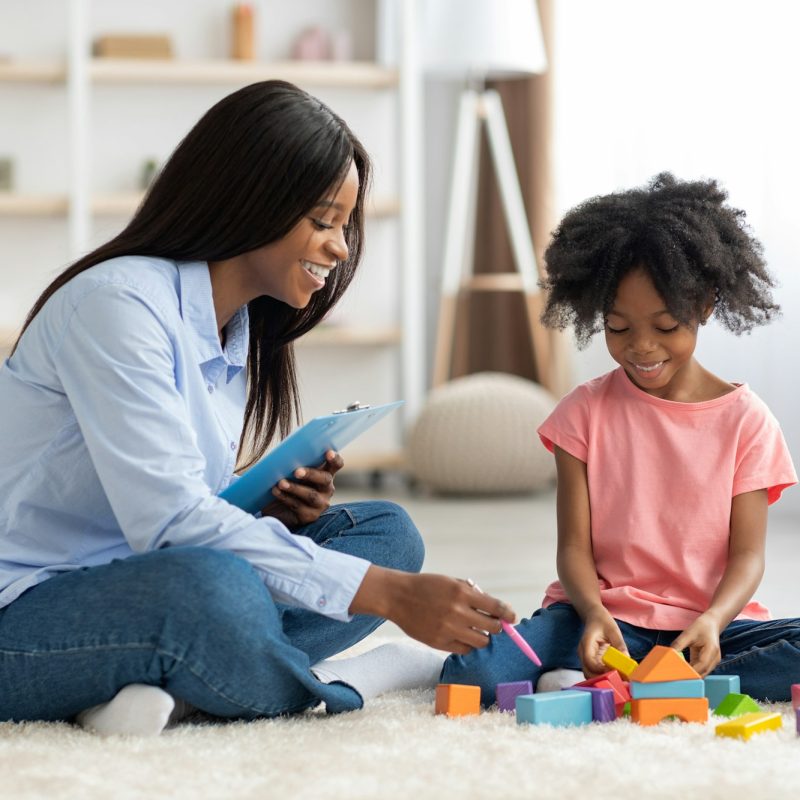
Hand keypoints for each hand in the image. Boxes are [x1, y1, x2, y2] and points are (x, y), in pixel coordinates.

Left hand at [260, 450, 342, 530]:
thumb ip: (296, 462)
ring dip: (295, 488)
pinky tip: (276, 491)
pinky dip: (285, 498)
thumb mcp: (293, 471)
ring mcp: (321, 503)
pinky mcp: (310, 515)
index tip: (328, 453)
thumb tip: (286, 454)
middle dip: (311, 474)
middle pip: (325, 479)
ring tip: (281, 483)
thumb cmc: (288, 482)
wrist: (277, 508)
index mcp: (326, 473)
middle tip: (297, 471)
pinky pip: (298, 506)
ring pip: (311, 495)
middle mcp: (327, 488)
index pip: (336, 465)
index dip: (334, 459)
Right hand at [350, 567, 516, 653]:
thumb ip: (473, 594)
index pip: (496, 607)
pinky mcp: (439, 643)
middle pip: (492, 628)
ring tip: (477, 630)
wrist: (397, 596)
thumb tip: (496, 609)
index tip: (512, 618)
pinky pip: (465, 650)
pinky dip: (468, 644)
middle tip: (493, 624)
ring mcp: (448, 629)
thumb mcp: (451, 582)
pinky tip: (462, 636)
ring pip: (481, 642)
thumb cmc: (427, 586)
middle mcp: (457, 612)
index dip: (508, 614)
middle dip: (497, 626)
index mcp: (462, 593)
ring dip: (483, 636)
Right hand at [578, 606, 627, 676]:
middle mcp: (583, 653)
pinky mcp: (590, 660)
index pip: (590, 662)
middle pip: (588, 672)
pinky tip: (615, 674)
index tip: (615, 671)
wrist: (593, 616)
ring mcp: (585, 657)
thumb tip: (626, 659)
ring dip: (602, 679)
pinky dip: (603, 675)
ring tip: (618, 678)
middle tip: (618, 679)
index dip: (601, 670)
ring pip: (590, 674)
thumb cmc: (602, 621)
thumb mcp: (613, 630)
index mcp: (586, 643)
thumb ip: (619, 644)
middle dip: (602, 678)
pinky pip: (594, 672)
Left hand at [671, 613, 721, 676]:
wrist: (712, 623)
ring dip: (690, 673)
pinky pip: (700, 669)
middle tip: (674, 675)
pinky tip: (681, 668)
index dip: (690, 672)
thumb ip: (679, 644)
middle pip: (702, 673)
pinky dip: (692, 669)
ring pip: (701, 673)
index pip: (701, 666)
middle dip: (690, 675)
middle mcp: (715, 659)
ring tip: (677, 672)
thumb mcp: (688, 633)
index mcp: (711, 650)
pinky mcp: (708, 662)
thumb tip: (669, 654)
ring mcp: (713, 661)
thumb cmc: (701, 627)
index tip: (678, 673)